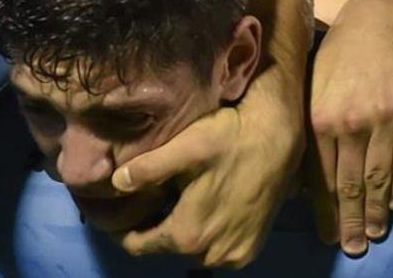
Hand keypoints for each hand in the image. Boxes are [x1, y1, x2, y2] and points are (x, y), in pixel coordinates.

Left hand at [112, 103, 298, 267]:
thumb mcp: (183, 149)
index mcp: (189, 234)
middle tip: (139, 205)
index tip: (112, 217)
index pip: (141, 247)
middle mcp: (213, 254)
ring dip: (178, 234)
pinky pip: (217, 250)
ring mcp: (237, 253)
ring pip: (193, 251)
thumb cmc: (229, 139)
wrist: (279, 137)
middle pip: (167, 249)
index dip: (122, 233)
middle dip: (151, 230)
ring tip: (166, 206)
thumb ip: (147, 170)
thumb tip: (116, 183)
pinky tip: (196, 209)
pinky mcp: (253, 246)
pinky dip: (203, 236)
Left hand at [305, 0, 392, 255]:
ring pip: (380, 177)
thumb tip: (293, 169)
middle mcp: (350, 122)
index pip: (320, 175)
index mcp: (318, 117)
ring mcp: (385, 119)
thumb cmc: (337, 55)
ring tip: (373, 234)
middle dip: (350, 219)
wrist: (380, 20)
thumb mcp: (309, 86)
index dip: (324, 209)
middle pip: (350, 183)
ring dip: (376, 211)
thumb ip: (305, 126)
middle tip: (352, 246)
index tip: (326, 233)